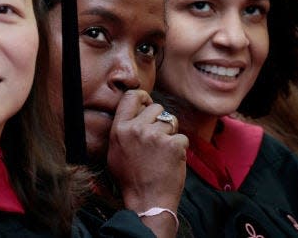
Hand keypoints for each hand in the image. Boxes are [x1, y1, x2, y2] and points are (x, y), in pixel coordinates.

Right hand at [106, 90, 187, 235]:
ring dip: (171, 134)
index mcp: (120, 129)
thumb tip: (135, 112)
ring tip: (163, 153)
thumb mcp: (115, 152)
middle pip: (156, 107)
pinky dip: (180, 148)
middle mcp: (136, 129)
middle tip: (157, 140)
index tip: (148, 105)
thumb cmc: (131, 179)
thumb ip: (123, 129)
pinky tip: (171, 161)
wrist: (148, 201)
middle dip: (160, 120)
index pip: (132, 96)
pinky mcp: (173, 144)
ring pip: (171, 121)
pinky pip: (182, 137)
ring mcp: (156, 136)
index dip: (143, 97)